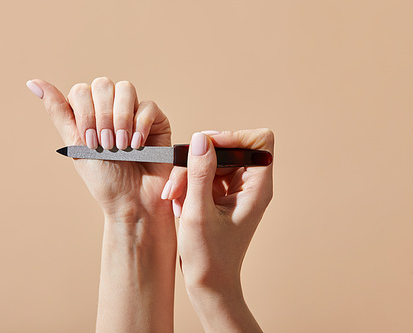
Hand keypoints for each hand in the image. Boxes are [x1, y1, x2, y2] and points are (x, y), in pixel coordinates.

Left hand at [27, 77, 172, 219]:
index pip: (81, 91)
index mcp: (90, 113)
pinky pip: (148, 106)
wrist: (133, 201)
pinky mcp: (157, 120)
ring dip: (120, 119)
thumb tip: (33, 82)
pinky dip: (140, 125)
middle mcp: (111, 109)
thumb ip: (58, 112)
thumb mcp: (76, 145)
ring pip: (125, 89)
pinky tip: (137, 146)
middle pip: (103, 85)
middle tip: (106, 145)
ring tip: (122, 146)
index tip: (90, 143)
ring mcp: (134, 112)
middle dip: (102, 117)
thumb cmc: (104, 179)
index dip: (85, 114)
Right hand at [162, 129, 273, 331]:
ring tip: (173, 198)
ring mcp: (234, 189)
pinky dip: (187, 184)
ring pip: (210, 160)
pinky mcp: (219, 195)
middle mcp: (249, 185)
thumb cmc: (208, 256)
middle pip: (227, 148)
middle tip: (177, 183)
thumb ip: (199, 173)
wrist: (208, 284)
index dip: (233, 138)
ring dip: (187, 174)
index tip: (207, 151)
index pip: (259, 140)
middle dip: (198, 160)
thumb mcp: (198, 212)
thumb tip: (201, 138)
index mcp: (257, 187)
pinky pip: (202, 174)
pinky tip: (177, 204)